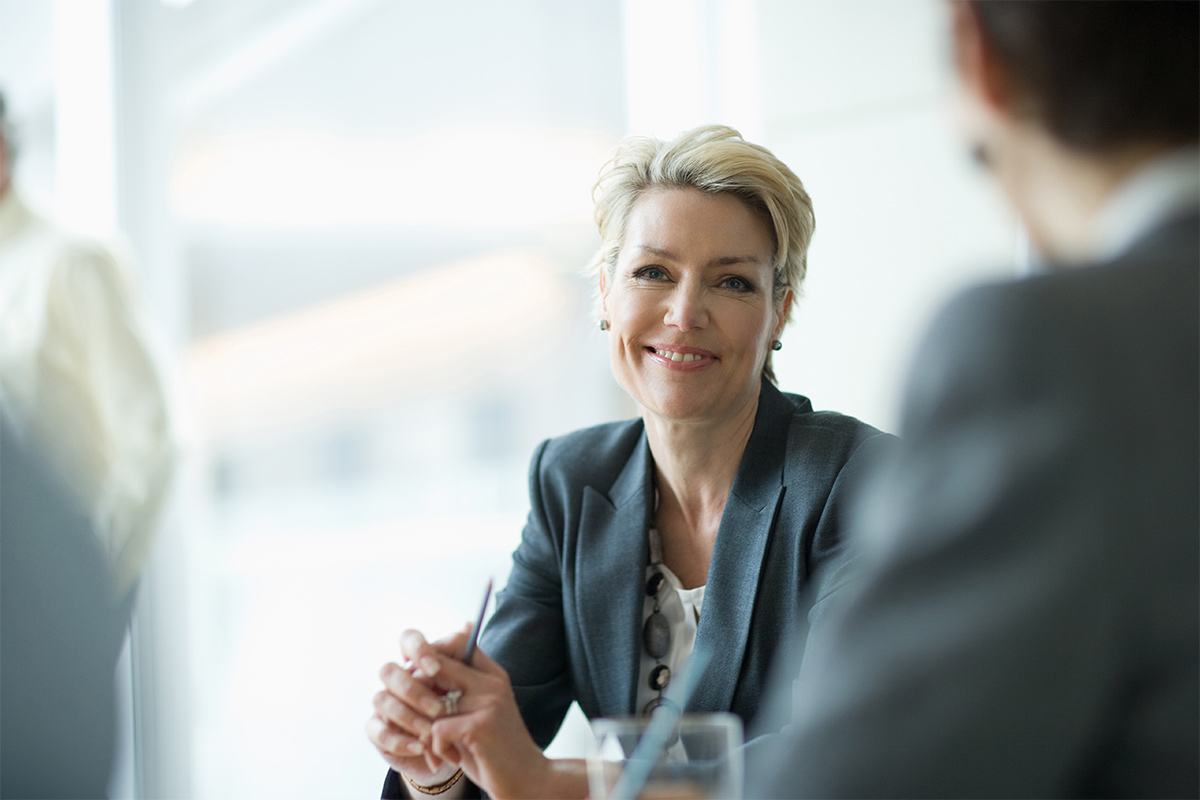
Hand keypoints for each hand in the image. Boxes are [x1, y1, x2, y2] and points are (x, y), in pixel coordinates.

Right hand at [366, 627, 468, 787]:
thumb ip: (465, 658)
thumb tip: (468, 625)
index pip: (408, 640)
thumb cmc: (461, 712)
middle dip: (412, 689)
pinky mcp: (378, 730)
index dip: (419, 650)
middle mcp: (396, 679)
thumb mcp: (469, 687)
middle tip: (437, 707)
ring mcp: (384, 703)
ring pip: (382, 700)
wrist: (456, 749)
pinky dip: (400, 740)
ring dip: (408, 716)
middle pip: (389, 670)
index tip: (436, 668)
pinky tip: (420, 747)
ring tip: (431, 732)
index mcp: (417, 662)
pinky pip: (378, 731)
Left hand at [425, 647, 583, 799]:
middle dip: (417, 693)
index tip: (422, 685)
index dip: (429, 657)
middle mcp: (492, 681)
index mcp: (493, 674)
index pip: (457, 640)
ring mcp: (489, 701)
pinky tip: (451, 759)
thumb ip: (456, 688)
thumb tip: (421, 665)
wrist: (528, 781)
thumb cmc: (493, 750)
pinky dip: (436, 750)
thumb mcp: (477, 713)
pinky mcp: (482, 725)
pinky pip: (436, 730)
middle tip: (421, 720)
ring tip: (436, 747)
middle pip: (436, 665)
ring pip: (431, 704)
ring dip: (426, 731)